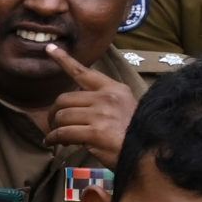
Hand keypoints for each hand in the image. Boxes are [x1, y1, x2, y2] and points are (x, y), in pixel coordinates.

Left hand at [45, 43, 136, 166]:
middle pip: (64, 99)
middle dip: (54, 113)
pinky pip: (63, 133)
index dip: (65, 61)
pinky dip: (53, 138)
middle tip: (55, 124)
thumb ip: (102, 102)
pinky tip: (53, 143)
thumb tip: (74, 107)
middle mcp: (108, 98)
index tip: (50, 49)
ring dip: (54, 128)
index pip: (84, 73)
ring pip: (62, 116)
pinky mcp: (96, 132)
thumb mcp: (124, 109)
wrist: (151, 153)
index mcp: (115, 90)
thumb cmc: (134, 134)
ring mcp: (102, 114)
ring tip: (57, 136)